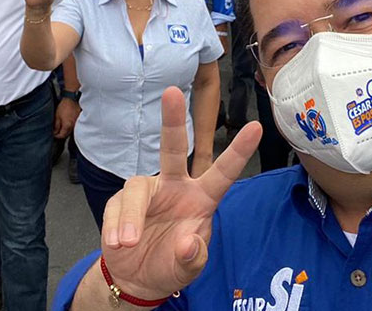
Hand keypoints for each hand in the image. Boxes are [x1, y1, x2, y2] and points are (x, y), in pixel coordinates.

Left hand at [54, 97, 80, 138]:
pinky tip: (67, 122)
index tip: (53, 134)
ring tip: (61, 126)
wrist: (72, 99)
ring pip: (70, 130)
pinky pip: (74, 125)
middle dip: (61, 134)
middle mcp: (73, 125)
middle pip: (67, 134)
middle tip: (56, 131)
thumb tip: (54, 132)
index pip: (62, 135)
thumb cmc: (65, 106)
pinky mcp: (78, 119)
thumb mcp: (57, 116)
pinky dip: (70, 126)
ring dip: (66, 130)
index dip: (56, 135)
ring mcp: (76, 122)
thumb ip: (56, 125)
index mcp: (67, 125)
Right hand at [101, 88, 261, 300]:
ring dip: (132, 217)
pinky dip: (115, 227)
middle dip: (172, 120)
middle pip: (173, 148)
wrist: (137, 279)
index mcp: (201, 198)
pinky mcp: (119, 202)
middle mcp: (174, 187)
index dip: (239, 150)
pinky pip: (116, 208)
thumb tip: (187, 243)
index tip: (256, 126)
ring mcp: (146, 192)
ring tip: (128, 243)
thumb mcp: (188, 269)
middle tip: (172, 92)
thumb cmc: (171, 264)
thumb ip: (192, 259)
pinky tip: (118, 245)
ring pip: (136, 188)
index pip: (222, 172)